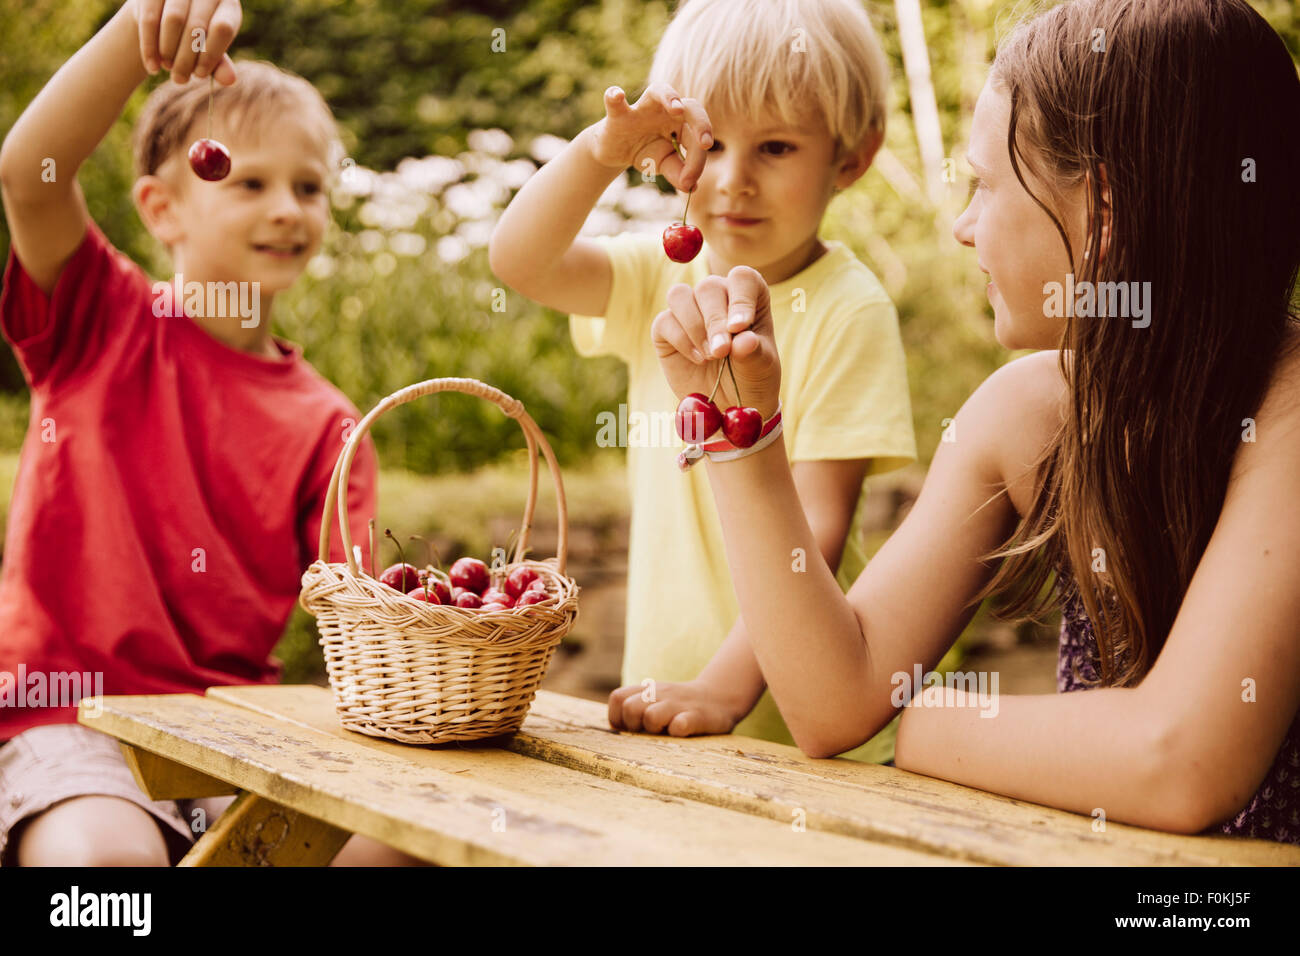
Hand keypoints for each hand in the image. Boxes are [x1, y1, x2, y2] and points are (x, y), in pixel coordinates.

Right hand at [132, 0, 241, 84]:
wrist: (164, 13)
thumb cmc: (195, 36)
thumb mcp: (210, 49)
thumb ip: (220, 64)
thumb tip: (230, 80)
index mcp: (228, 4)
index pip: (223, 28)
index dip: (211, 55)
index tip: (199, 75)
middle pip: (196, 27)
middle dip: (186, 59)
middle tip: (179, 79)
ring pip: (173, 19)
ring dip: (168, 51)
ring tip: (167, 68)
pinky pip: (149, 18)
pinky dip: (150, 47)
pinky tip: (152, 67)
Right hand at [586, 83, 712, 191]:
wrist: (616, 152)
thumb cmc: (645, 152)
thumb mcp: (664, 165)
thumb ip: (679, 174)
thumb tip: (692, 186)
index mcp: (682, 123)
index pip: (696, 136)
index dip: (697, 158)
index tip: (691, 180)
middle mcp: (666, 110)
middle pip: (690, 106)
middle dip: (701, 123)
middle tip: (706, 144)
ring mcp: (642, 108)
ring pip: (659, 90)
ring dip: (670, 97)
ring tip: (677, 109)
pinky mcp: (618, 115)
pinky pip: (615, 102)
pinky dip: (614, 96)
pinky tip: (617, 95)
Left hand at [608, 678, 749, 736]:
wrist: (718, 697)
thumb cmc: (679, 706)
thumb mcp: (655, 699)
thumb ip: (635, 708)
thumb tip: (615, 730)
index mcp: (647, 690)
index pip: (617, 698)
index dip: (618, 717)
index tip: (632, 729)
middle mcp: (660, 694)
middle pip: (629, 708)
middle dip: (634, 725)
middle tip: (649, 731)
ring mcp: (678, 705)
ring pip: (651, 716)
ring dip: (654, 729)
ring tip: (665, 732)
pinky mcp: (697, 717)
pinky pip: (680, 725)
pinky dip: (677, 731)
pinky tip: (682, 733)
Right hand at [651, 267, 781, 418]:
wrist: (730, 402)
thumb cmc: (752, 377)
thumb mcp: (761, 367)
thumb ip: (754, 351)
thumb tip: (744, 340)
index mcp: (749, 296)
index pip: (742, 279)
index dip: (740, 299)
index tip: (739, 327)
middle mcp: (719, 296)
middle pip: (708, 287)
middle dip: (715, 321)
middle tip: (721, 352)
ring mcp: (690, 310)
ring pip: (680, 295)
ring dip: (694, 326)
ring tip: (710, 356)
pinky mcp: (666, 329)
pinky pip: (664, 321)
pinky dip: (680, 340)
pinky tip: (698, 359)